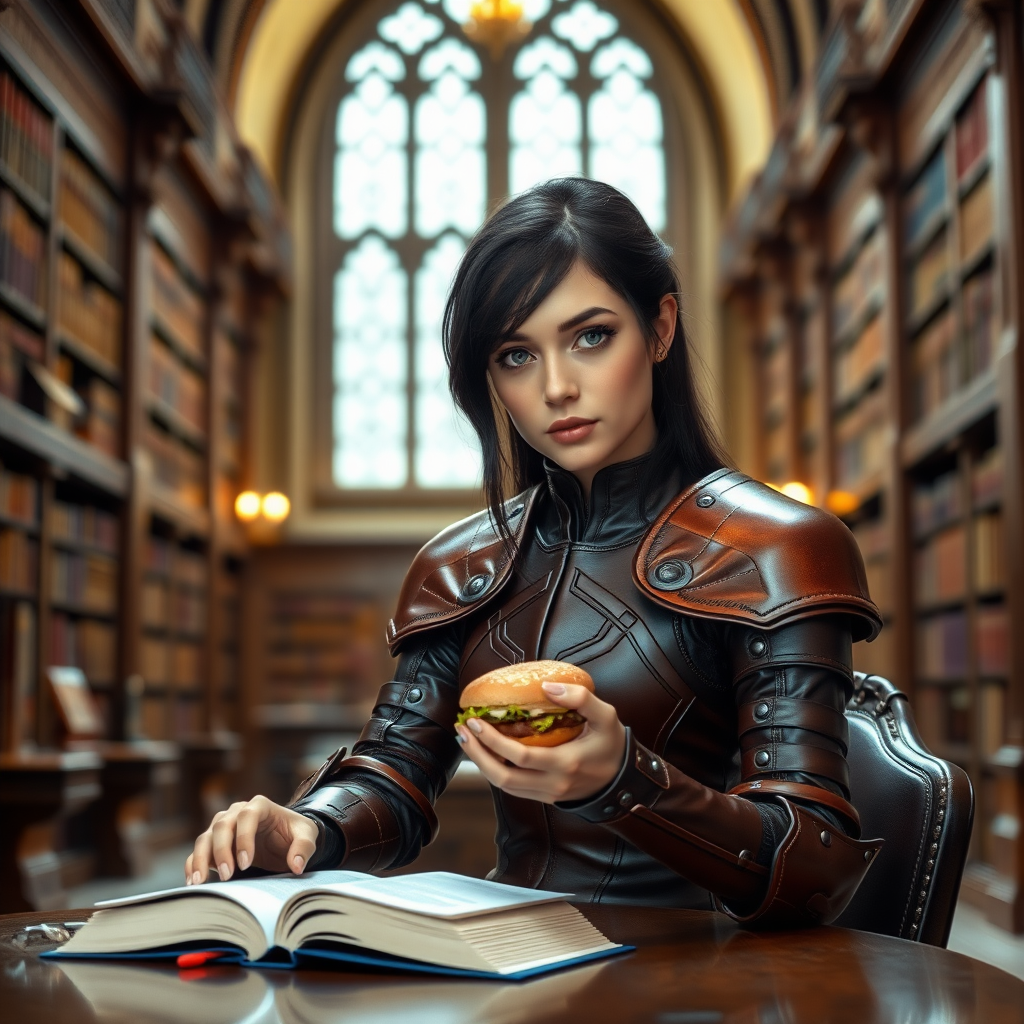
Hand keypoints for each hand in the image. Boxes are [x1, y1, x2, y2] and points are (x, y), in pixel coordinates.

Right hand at [184, 795, 318, 883]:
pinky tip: (193, 881)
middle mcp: (238, 811)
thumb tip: (296, 865)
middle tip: (227, 875)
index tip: (246, 863)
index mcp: (260, 806)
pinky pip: (199, 850)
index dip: (244, 838)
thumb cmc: (294, 833)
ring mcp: (223, 825)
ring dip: (201, 858)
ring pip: (206, 836)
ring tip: (200, 881)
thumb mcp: (307, 836)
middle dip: (222, 851)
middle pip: (222, 825)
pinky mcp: (214, 842)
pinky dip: (193, 864)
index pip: (247, 816)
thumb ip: (304, 847)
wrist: (283, 837)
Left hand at [455, 682, 625, 803]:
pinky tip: (487, 753)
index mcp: (566, 763)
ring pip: (504, 787)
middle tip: (463, 731)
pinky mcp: (545, 798)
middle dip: (477, 755)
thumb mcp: (606, 716)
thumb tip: (546, 687)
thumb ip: (580, 698)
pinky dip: (495, 772)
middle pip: (503, 777)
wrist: (624, 780)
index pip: (519, 757)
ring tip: (468, 740)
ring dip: (482, 764)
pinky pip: (513, 789)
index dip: (492, 741)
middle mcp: (553, 784)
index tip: (475, 721)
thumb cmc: (612, 744)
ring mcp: (548, 794)